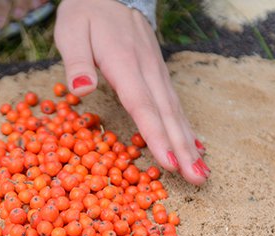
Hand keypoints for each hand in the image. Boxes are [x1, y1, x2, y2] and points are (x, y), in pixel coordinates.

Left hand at [55, 0, 208, 184]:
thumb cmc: (85, 15)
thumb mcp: (72, 32)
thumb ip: (77, 61)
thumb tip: (82, 89)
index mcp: (124, 63)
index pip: (142, 104)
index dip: (155, 135)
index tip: (168, 161)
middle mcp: (147, 70)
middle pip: (167, 114)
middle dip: (182, 149)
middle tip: (198, 179)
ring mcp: (157, 72)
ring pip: (175, 112)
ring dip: (189, 144)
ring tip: (202, 172)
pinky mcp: (159, 74)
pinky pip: (175, 105)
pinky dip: (186, 128)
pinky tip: (196, 147)